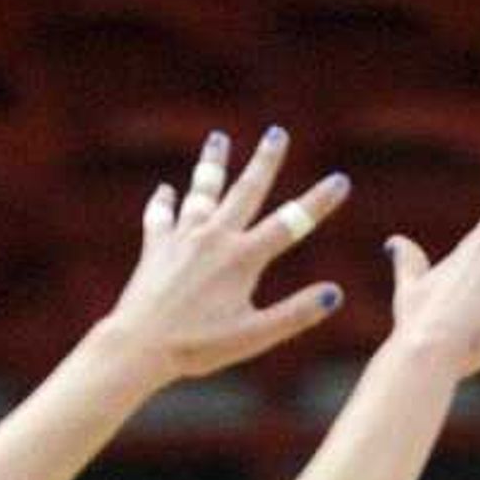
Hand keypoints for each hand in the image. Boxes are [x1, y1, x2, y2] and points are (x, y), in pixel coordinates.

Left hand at [98, 126, 352, 384]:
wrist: (139, 344)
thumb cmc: (199, 346)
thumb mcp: (256, 336)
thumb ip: (296, 313)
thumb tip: (334, 293)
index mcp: (243, 259)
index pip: (290, 225)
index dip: (318, 202)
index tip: (340, 180)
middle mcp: (214, 238)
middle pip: (245, 190)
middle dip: (265, 161)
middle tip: (276, 133)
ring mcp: (182, 238)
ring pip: (201, 190)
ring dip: (213, 163)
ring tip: (218, 138)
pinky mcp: (156, 247)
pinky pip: (161, 216)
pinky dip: (165, 201)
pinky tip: (166, 191)